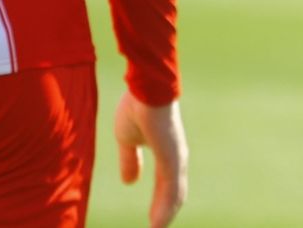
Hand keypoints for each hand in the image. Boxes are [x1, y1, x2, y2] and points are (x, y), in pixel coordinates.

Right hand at [114, 92, 187, 227]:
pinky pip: (170, 188)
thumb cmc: (137, 107)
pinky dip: (164, 209)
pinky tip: (157, 225)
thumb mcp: (127, 141)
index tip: (154, 224)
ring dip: (165, 217)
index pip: (168, 187)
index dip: (161, 205)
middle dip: (166, 215)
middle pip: (175, 196)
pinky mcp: (172, 156)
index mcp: (167, 155)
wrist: (144, 89)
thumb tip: (130, 182)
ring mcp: (176, 158)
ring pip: (174, 196)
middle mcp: (176, 160)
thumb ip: (130, 161)